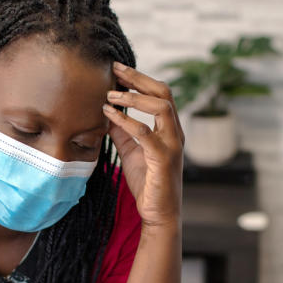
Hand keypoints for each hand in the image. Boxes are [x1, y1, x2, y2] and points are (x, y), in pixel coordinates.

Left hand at [103, 62, 183, 230]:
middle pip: (163, 92)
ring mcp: (172, 145)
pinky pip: (145, 133)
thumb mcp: (131, 152)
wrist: (158, 213)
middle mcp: (175, 132)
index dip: (139, 79)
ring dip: (134, 97)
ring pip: (161, 107)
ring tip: (111, 93)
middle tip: (115, 68)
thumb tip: (107, 112)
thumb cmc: (147, 183)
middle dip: (139, 78)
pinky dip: (126, 120)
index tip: (117, 70)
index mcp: (169, 129)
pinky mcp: (163, 159)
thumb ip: (122, 132)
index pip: (159, 94)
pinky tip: (109, 114)